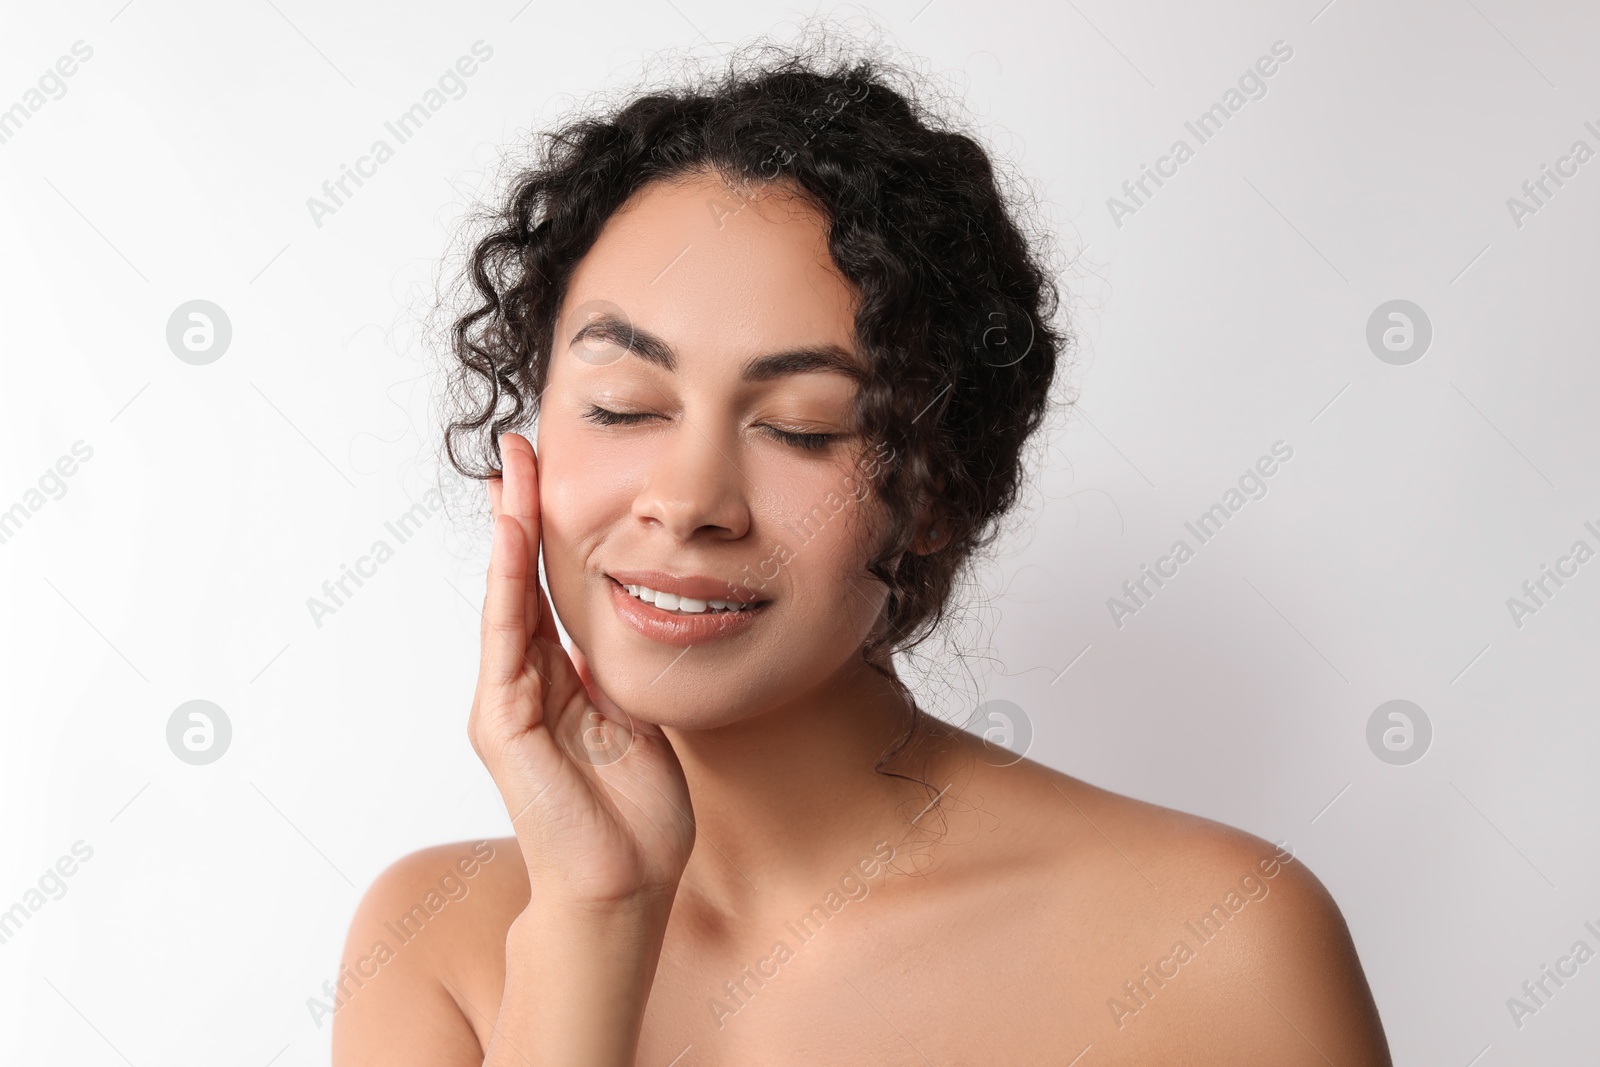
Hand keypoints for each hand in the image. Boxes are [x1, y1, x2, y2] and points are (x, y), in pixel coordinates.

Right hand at [469, 433, 694, 906]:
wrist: (624, 885)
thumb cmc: (636, 816)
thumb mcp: (637, 721)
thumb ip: (617, 674)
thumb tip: (627, 624)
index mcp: (559, 685)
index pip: (549, 593)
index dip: (548, 533)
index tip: (551, 475)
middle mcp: (524, 686)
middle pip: (519, 582)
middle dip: (519, 514)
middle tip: (519, 447)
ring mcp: (507, 703)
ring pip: (507, 600)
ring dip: (509, 532)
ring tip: (512, 471)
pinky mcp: (503, 723)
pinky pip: (506, 639)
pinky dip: (509, 583)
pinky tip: (513, 535)